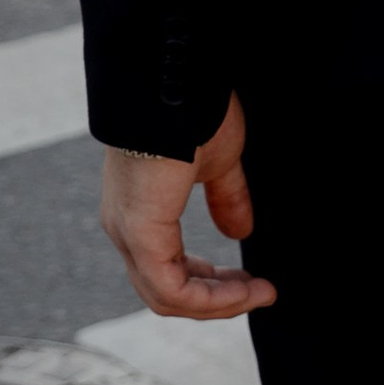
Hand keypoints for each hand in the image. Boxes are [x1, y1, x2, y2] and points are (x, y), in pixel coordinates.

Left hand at [99, 95, 274, 318]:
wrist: (174, 82)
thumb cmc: (193, 110)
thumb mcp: (217, 161)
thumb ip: (225, 198)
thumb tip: (240, 232)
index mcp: (140, 211)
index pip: (168, 269)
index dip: (211, 282)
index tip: (251, 282)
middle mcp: (125, 229)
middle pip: (167, 289)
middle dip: (216, 296)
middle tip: (258, 291)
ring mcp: (128, 234)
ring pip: (167, 296)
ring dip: (217, 302)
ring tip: (258, 293)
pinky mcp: (139, 235)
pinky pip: (170, 289)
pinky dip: (207, 298)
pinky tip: (241, 291)